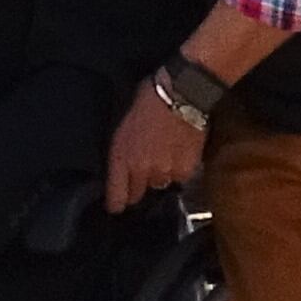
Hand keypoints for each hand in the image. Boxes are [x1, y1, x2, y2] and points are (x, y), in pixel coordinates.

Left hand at [103, 79, 207, 208]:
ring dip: (160, 175)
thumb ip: (123, 152)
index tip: (117, 206)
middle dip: (139, 186)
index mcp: (121, 158)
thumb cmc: (149, 100)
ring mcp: (163, 172)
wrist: (181, 94)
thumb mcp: (124, 125)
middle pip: (137, 195)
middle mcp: (140, 170)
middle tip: (145, 169)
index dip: (116, 203)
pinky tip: (181, 151)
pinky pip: (180, 178)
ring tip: (165, 154)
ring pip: (160, 184)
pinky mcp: (184, 171)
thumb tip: (124, 167)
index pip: (116, 197)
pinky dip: (181, 169)